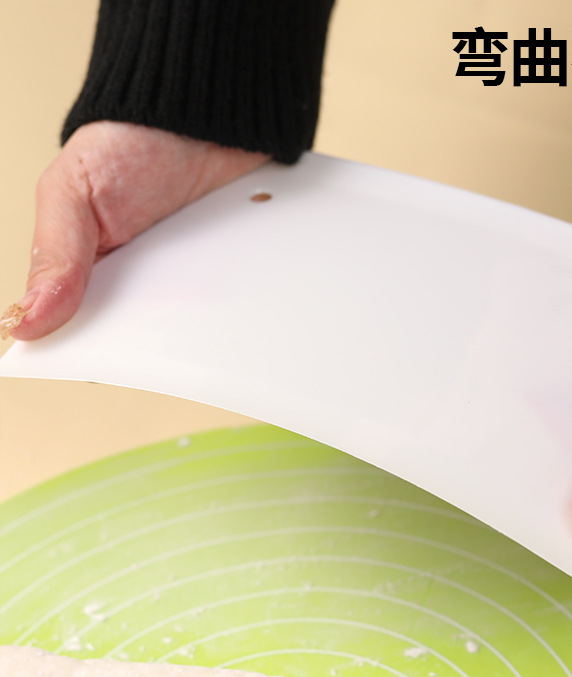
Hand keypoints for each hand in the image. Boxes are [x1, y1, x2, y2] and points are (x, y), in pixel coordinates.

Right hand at [1, 121, 267, 339]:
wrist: (207, 111)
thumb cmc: (131, 139)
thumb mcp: (73, 189)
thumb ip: (56, 252)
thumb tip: (26, 318)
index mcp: (91, 267)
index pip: (85, 325)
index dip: (88, 348)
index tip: (98, 364)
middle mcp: (141, 278)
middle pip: (144, 334)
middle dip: (150, 341)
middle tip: (160, 339)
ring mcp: (188, 277)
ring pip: (192, 325)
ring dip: (198, 326)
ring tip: (201, 319)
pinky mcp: (229, 270)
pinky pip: (236, 299)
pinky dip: (238, 301)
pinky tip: (240, 303)